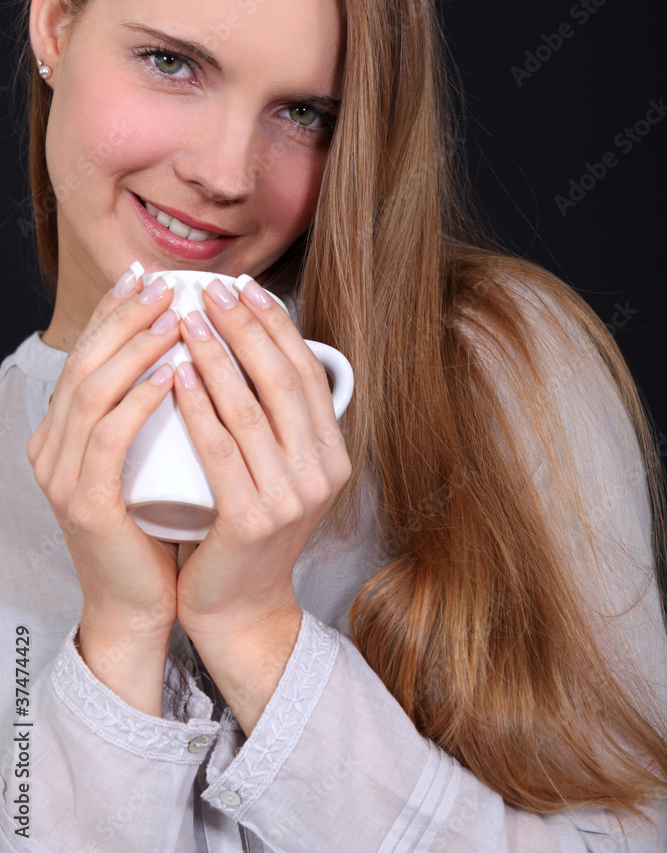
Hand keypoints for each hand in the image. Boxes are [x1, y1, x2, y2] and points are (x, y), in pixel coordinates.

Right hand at [27, 268, 182, 713]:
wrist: (141, 603)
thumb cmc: (155, 527)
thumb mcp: (149, 458)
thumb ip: (152, 412)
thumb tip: (189, 352)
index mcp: (63, 433)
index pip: (86, 356)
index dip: (113, 313)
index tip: (148, 277)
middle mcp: (51, 447)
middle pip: (84, 362)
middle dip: (125, 318)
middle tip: (166, 285)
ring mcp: (61, 475)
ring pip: (92, 391)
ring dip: (135, 348)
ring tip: (176, 318)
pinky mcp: (83, 502)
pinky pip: (108, 438)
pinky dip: (138, 400)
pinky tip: (168, 376)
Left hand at [173, 277, 351, 731]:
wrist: (239, 607)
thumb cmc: (246, 531)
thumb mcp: (278, 473)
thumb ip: (276, 423)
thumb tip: (250, 346)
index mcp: (332, 455)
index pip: (307, 374)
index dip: (277, 327)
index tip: (247, 289)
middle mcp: (321, 473)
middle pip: (281, 381)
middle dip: (245, 328)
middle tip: (212, 290)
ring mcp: (291, 498)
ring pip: (249, 408)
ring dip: (215, 356)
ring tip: (187, 319)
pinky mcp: (253, 519)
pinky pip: (220, 448)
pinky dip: (197, 405)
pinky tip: (175, 373)